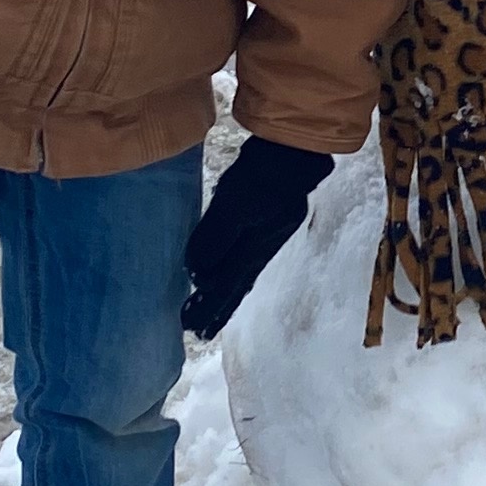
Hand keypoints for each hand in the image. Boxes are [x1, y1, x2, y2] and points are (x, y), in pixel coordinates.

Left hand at [184, 137, 334, 337]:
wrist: (293, 152)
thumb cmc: (262, 176)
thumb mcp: (234, 205)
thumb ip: (216, 238)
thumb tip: (197, 275)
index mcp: (255, 248)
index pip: (228, 285)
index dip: (210, 307)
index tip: (192, 328)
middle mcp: (263, 248)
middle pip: (238, 286)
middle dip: (218, 309)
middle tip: (198, 333)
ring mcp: (269, 235)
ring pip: (244, 274)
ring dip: (226, 295)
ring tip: (211, 314)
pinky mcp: (269, 222)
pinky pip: (248, 260)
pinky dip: (236, 275)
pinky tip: (231, 275)